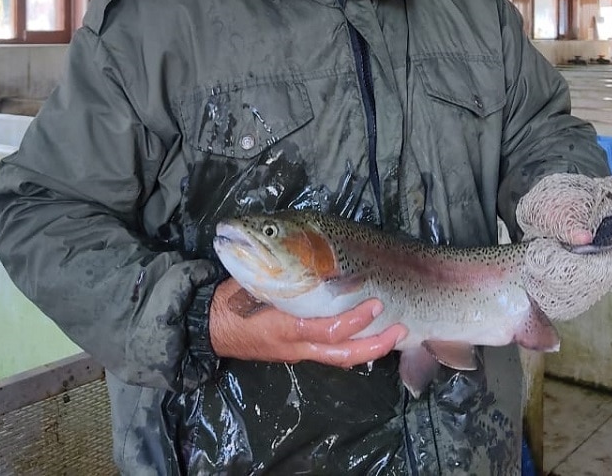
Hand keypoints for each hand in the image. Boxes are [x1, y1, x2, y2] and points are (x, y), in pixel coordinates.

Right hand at [208, 278, 405, 367]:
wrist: (209, 329)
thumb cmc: (229, 301)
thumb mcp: (250, 282)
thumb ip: (278, 274)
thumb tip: (307, 253)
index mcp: (284, 327)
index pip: (325, 330)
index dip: (353, 320)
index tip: (374, 304)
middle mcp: (295, 346)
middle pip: (342, 353)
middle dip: (375, 344)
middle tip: (401, 327)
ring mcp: (298, 353)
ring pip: (340, 358)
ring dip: (370, 348)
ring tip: (396, 333)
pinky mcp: (298, 353)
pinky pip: (331, 354)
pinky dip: (353, 347)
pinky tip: (369, 337)